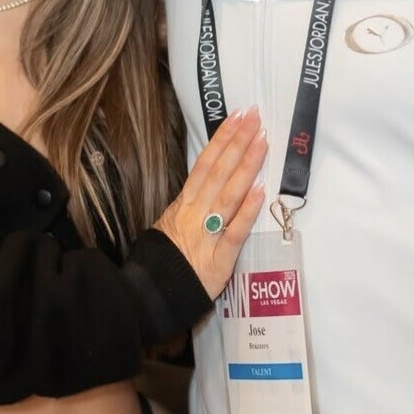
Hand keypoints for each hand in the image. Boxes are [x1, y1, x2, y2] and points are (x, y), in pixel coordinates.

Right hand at [155, 108, 265, 299]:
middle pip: (219, 172)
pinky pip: (234, 232)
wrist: (151, 297)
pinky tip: (260, 191)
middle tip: (254, 116)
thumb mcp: (169, 225)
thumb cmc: (162, 262)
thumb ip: (190, 206)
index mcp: (184, 204)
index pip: (205, 164)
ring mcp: (207, 235)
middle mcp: (196, 213)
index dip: (222, 139)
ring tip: (262, 141)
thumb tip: (207, 184)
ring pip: (228, 194)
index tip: (237, 116)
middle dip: (238, 142)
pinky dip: (247, 211)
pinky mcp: (219, 260)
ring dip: (246, 166)